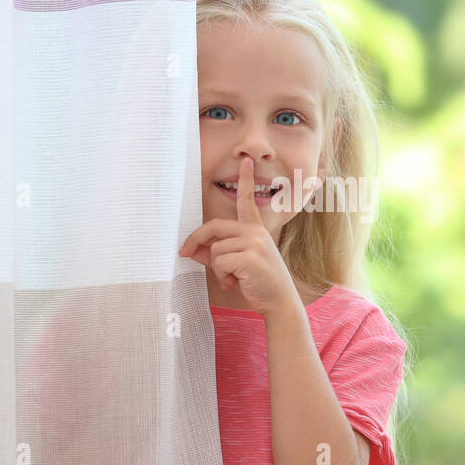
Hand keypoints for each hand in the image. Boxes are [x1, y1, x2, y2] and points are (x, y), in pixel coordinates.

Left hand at [178, 156, 298, 316]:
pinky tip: (234, 283)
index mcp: (255, 229)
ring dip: (216, 269)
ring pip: (214, 249)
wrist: (280, 302)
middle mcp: (255, 231)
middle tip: (184, 253)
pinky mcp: (250, 256)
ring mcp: (254, 242)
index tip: (246, 161)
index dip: (246, 180)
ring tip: (230, 279)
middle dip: (195, 240)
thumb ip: (215, 254)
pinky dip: (221, 276)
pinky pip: (219, 262)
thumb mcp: (236, 265)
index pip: (247, 200)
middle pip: (213, 226)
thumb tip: (191, 250)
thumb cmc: (259, 283)